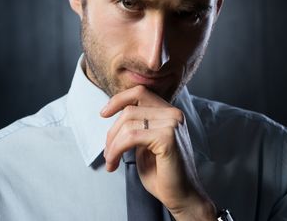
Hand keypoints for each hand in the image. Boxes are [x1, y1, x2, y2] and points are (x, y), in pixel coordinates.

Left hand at [100, 85, 215, 220]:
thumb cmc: (163, 171)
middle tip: (108, 153)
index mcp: (169, 112)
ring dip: (112, 145)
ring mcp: (172, 124)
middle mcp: (173, 114)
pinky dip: (116, 150)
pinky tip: (114, 163)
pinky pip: (131, 137)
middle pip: (130, 109)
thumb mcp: (146, 142)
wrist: (181, 194)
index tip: (104, 113)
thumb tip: (114, 113)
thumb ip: (138, 124)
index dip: (119, 99)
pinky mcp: (167, 138)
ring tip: (111, 161)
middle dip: (112, 132)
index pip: (140, 92)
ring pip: (128, 123)